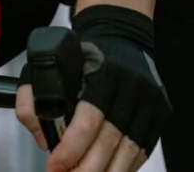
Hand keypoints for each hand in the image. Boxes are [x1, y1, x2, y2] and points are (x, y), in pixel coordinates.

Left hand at [16, 7, 168, 171]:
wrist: (123, 36)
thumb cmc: (85, 56)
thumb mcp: (50, 64)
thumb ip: (32, 99)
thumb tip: (44, 138)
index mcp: (103, 72)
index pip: (89, 119)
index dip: (71, 150)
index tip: (55, 167)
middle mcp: (131, 86)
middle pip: (109, 142)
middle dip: (85, 169)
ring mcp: (150, 101)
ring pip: (129, 152)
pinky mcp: (161, 113)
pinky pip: (142, 151)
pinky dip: (123, 167)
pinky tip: (106, 171)